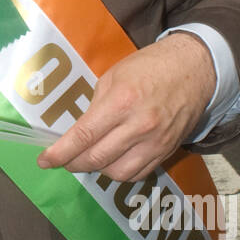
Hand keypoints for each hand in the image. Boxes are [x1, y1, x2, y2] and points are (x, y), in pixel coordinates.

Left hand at [37, 31, 216, 181]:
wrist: (195, 69)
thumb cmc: (150, 66)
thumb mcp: (114, 76)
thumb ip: (96, 106)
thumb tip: (80, 131)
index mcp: (121, 102)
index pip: (84, 136)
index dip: (60, 153)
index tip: (44, 160)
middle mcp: (139, 126)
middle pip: (97, 158)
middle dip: (73, 164)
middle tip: (64, 161)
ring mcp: (155, 142)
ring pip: (118, 173)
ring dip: (98, 170)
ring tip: (89, 159)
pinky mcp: (167, 150)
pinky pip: (138, 173)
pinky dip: (121, 172)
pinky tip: (113, 161)